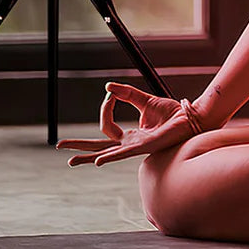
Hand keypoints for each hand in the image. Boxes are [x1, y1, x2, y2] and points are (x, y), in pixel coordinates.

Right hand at [56, 82, 205, 166]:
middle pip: (99, 146)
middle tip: (58, 146)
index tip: (110, 94)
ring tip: (70, 160)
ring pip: (106, 153)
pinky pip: (123, 152)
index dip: (105, 107)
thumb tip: (108, 87)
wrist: (189, 118)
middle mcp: (130, 144)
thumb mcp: (145, 100)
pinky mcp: (144, 146)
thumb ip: (127, 94)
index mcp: (130, 135)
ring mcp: (135, 148)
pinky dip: (109, 155)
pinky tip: (98, 160)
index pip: (107, 124)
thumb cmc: (172, 113)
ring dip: (87, 155)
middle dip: (79, 147)